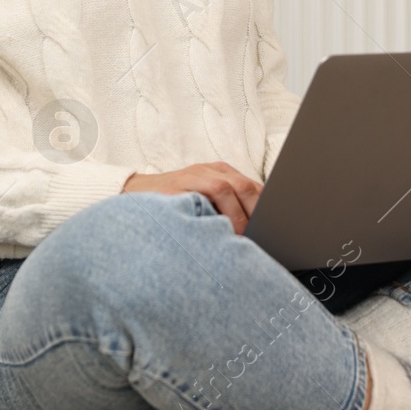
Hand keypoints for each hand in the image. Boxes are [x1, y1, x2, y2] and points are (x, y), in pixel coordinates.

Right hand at [122, 161, 261, 234]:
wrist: (133, 197)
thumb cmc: (172, 209)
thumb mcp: (203, 207)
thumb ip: (225, 214)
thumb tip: (255, 239)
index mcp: (222, 175)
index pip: (255, 188)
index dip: (268, 208)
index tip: (277, 230)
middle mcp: (212, 170)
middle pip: (248, 187)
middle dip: (260, 213)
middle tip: (265, 238)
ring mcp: (196, 174)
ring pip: (232, 188)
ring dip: (242, 215)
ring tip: (246, 238)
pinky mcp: (182, 181)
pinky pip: (212, 191)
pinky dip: (223, 211)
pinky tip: (225, 230)